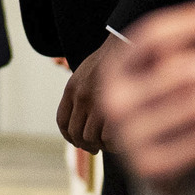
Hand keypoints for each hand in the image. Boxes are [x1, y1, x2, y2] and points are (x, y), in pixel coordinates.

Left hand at [57, 37, 114, 151]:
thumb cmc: (113, 62)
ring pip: (91, 137)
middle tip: (95, 148)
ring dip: (100, 145)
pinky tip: (120, 141)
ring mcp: (98, 102)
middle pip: (76, 133)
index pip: (63, 121)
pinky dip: (113, 143)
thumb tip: (84, 122)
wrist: (132, 46)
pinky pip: (109, 136)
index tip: (78, 142)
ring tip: (108, 145)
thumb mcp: (88, 73)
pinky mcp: (116, 107)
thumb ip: (82, 93)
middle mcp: (81, 96)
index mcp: (72, 89)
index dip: (69, 136)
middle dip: (86, 144)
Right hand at [101, 0, 194, 191]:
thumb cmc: (163, 109)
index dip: (192, 22)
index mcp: (115, 69)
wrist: (146, 163)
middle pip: (178, 70)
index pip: (152, 36)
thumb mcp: (158, 77)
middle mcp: (115, 100)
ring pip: (191, 105)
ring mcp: (129, 135)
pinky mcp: (151, 165)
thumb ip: (182, 53)